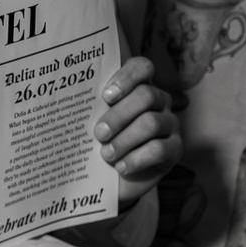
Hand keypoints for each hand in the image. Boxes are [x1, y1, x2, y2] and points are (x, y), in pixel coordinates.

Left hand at [94, 56, 181, 207]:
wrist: (111, 178)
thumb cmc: (99, 142)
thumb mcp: (92, 122)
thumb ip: (89, 108)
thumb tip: (70, 99)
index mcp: (138, 87)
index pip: (142, 67)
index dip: (126, 77)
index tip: (106, 96)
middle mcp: (159, 101)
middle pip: (146, 95)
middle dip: (118, 115)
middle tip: (99, 133)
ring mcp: (170, 124)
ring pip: (151, 123)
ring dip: (124, 140)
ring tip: (106, 154)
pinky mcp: (175, 149)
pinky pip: (159, 149)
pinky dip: (135, 159)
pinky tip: (120, 167)